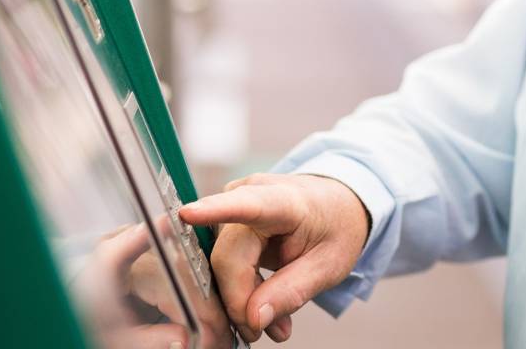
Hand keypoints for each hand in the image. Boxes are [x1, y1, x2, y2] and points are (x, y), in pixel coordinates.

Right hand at [179, 174, 370, 343]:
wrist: (337, 204)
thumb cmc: (335, 227)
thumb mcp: (329, 265)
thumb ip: (292, 291)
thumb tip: (254, 318)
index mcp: (285, 200)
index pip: (248, 204)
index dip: (215, 210)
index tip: (188, 214)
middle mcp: (250, 194)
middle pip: (227, 258)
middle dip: (240, 302)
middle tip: (261, 332)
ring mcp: (232, 205)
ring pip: (218, 265)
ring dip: (239, 299)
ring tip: (271, 322)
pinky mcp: (224, 222)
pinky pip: (220, 263)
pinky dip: (237, 290)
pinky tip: (258, 305)